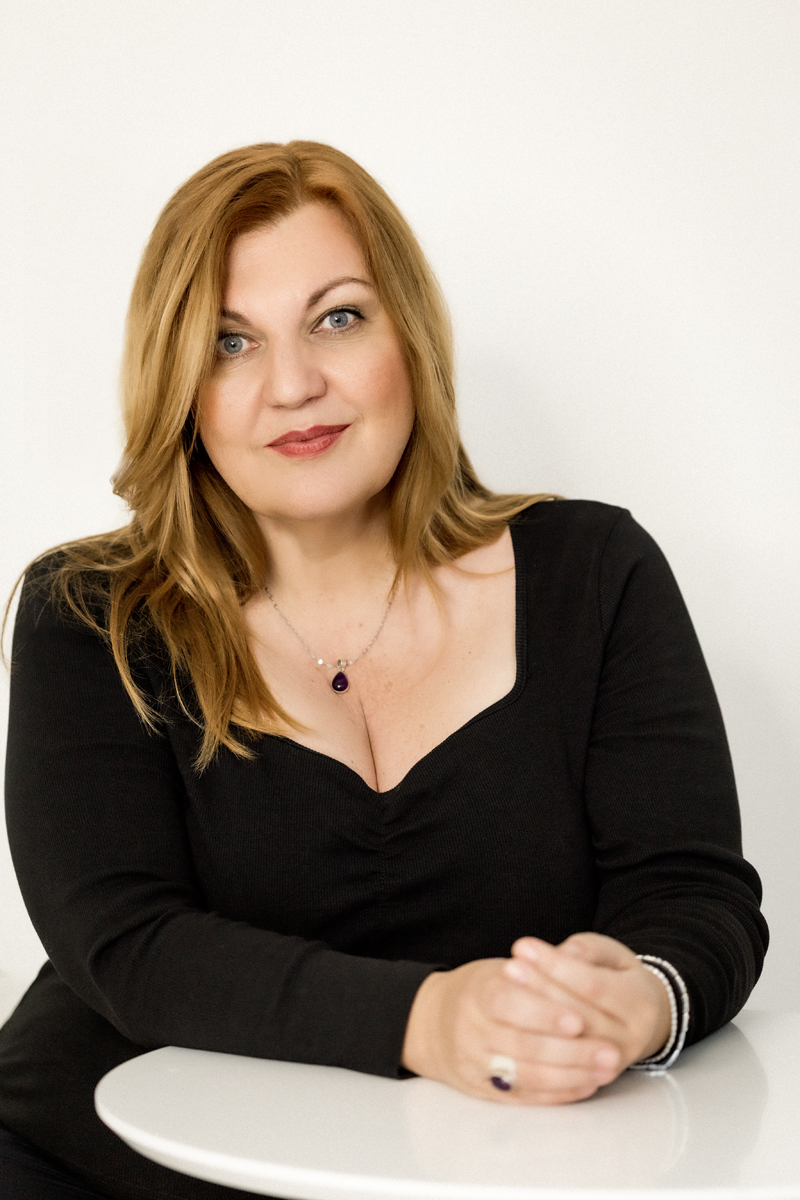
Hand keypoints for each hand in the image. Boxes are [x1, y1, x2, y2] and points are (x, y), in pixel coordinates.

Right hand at [401, 957, 624, 1104]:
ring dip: (571, 1075)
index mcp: (476, 992)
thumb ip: (534, 971)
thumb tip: (574, 963)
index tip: (579, 1019)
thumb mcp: (497, 969)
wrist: (432, 1024)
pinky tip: (585, 1085)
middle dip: (571, 1051)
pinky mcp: (482, 1090)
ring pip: (526, 1076)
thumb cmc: (478, 991)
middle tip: (610, 1051)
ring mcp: (474, 1064)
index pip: (507, 1003)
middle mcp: (471, 1031)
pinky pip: (523, 1097)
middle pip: (523, 1046)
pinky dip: (557, 1093)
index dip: (544, 1012)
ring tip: (605, 1070)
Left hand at [505, 933, 671, 1069]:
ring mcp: (614, 1064)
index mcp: (639, 1001)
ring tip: (506, 990)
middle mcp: (632, 1037)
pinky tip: (511, 1025)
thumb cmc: (618, 979)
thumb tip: (565, 953)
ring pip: (568, 1044)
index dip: (556, 967)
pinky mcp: (594, 1081)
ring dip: (534, 1016)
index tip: (523, 947)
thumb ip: (589, 949)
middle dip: (540, 989)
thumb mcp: (612, 955)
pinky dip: (535, 1047)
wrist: (642, 1022)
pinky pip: (561, 1069)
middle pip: (579, 1017)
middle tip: (508, 967)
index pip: (593, 985)